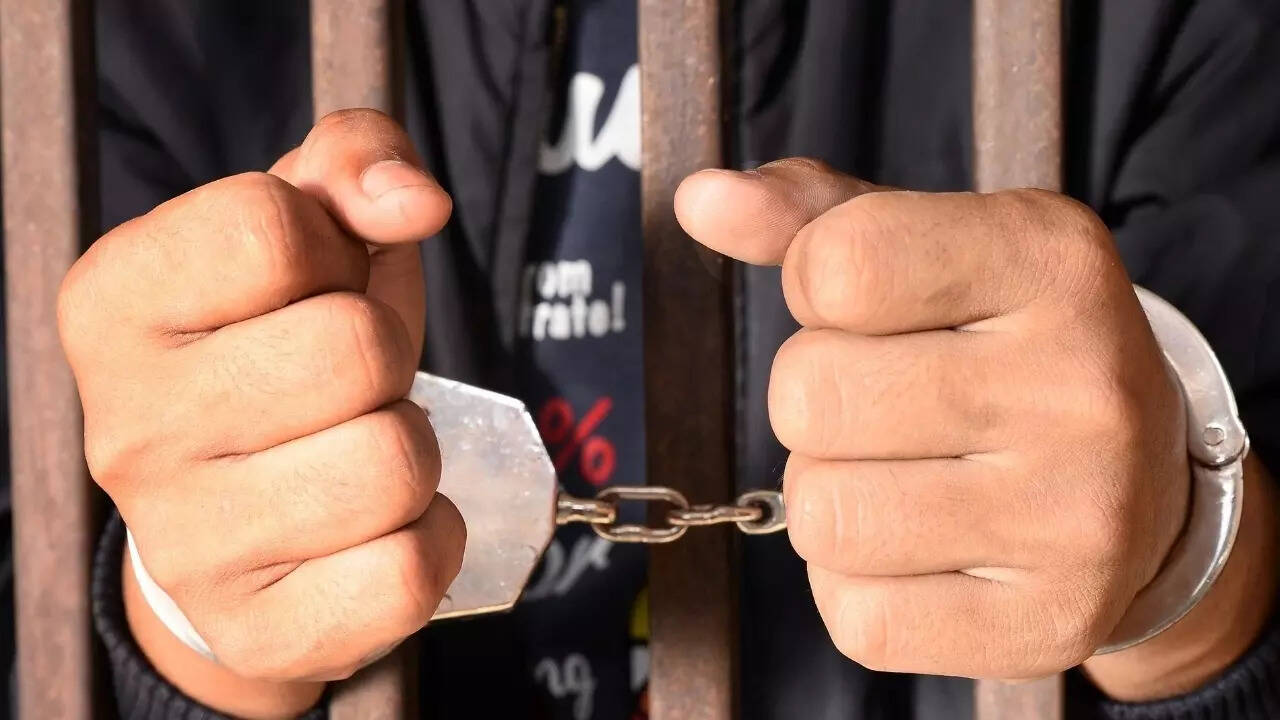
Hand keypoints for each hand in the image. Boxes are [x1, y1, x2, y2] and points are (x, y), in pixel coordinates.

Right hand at [59, 110, 463, 716]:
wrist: (235, 516)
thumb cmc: (275, 348)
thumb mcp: (301, 229)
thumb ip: (353, 164)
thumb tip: (415, 200)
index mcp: (116, 304)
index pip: (267, 227)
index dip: (334, 246)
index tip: (319, 281)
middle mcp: (129, 428)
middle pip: (354, 349)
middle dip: (388, 353)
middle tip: (353, 380)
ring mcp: (189, 543)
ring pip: (393, 463)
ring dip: (412, 447)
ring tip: (359, 447)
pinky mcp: (260, 628)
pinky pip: (409, 570)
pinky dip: (430, 538)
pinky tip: (379, 525)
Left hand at [676, 159, 1273, 690]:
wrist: (1143, 487)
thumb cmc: (1003, 347)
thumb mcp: (931, 247)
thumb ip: (812, 217)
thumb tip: (700, 199)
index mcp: (1049, 261)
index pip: (838, 265)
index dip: (814, 287)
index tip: (862, 302)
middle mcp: (1080, 385)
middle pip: (808, 398)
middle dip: (814, 401)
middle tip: (885, 404)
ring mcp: (1076, 516)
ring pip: (821, 516)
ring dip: (830, 496)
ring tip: (903, 477)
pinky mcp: (1049, 622)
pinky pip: (857, 618)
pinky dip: (857, 586)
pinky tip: (921, 552)